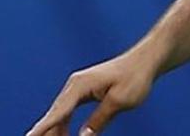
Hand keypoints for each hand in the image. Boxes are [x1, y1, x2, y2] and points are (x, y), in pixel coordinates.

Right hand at [26, 50, 157, 135]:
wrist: (145, 60)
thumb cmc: (135, 77)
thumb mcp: (119, 101)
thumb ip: (99, 119)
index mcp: (81, 85)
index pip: (58, 112)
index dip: (44, 128)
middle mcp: (75, 84)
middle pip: (55, 114)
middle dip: (47, 132)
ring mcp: (78, 86)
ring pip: (60, 113)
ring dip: (56, 130)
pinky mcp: (84, 90)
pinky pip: (68, 110)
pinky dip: (64, 123)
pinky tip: (63, 135)